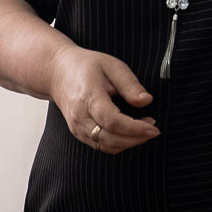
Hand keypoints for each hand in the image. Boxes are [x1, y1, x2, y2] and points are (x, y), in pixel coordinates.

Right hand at [45, 46, 159, 153]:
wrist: (58, 72)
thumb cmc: (87, 66)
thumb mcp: (112, 66)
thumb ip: (130, 84)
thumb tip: (146, 101)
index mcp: (89, 96)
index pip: (112, 121)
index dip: (135, 128)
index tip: (153, 127)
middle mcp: (80, 116)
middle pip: (109, 139)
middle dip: (135, 139)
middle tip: (153, 129)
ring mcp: (77, 127)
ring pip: (106, 146)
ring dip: (128, 143)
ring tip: (145, 129)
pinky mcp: (78, 133)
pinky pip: (100, 145)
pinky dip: (119, 143)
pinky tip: (131, 132)